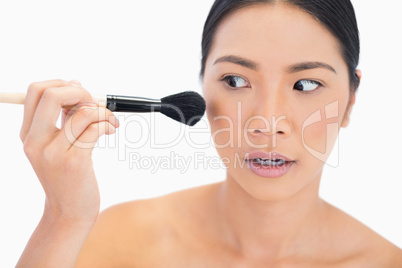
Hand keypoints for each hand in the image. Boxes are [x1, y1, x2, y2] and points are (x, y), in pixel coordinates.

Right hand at [20, 79, 119, 223]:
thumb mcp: (57, 145)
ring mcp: (54, 153)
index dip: (62, 84)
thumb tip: (75, 85)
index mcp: (28, 133)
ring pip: (82, 112)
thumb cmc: (67, 176)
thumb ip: (63, 117)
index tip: (80, 93)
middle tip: (94, 103)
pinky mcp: (74, 162)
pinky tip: (112, 129)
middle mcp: (35, 141)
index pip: (36, 91)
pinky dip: (107, 124)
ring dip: (103, 111)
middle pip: (53, 94)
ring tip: (110, 120)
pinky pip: (95, 129)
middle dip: (81, 92)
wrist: (68, 211)